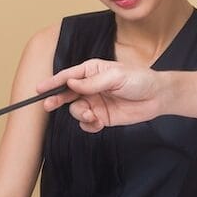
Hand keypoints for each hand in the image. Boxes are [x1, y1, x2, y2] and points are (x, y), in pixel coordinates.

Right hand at [38, 59, 164, 132]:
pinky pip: (86, 123)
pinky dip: (88, 125)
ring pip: (75, 110)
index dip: (53, 82)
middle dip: (57, 99)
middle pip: (66, 93)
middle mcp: (90, 86)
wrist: (157, 97)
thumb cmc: (139, 80)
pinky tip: (97, 123)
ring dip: (79, 114)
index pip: (68, 75)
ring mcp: (95, 102)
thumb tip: (71, 83)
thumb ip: (92, 82)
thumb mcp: (116, 77)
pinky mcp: (101, 117)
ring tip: (91, 116)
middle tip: (48, 105)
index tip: (39, 89)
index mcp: (92, 71)